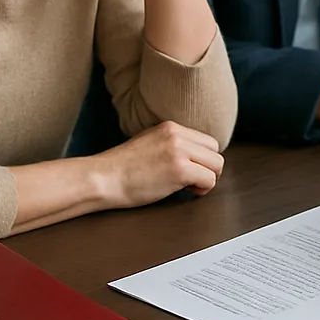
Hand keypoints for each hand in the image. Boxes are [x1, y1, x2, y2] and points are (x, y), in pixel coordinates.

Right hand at [95, 121, 223, 207]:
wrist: (102, 178)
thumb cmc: (120, 168)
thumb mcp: (148, 143)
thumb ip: (170, 143)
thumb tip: (192, 154)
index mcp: (170, 127)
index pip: (205, 140)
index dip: (203, 158)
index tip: (193, 169)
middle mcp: (177, 135)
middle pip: (215, 150)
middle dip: (209, 168)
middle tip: (194, 180)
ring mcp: (179, 152)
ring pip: (217, 164)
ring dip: (207, 179)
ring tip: (190, 186)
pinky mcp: (179, 170)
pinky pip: (209, 179)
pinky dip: (203, 189)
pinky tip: (187, 191)